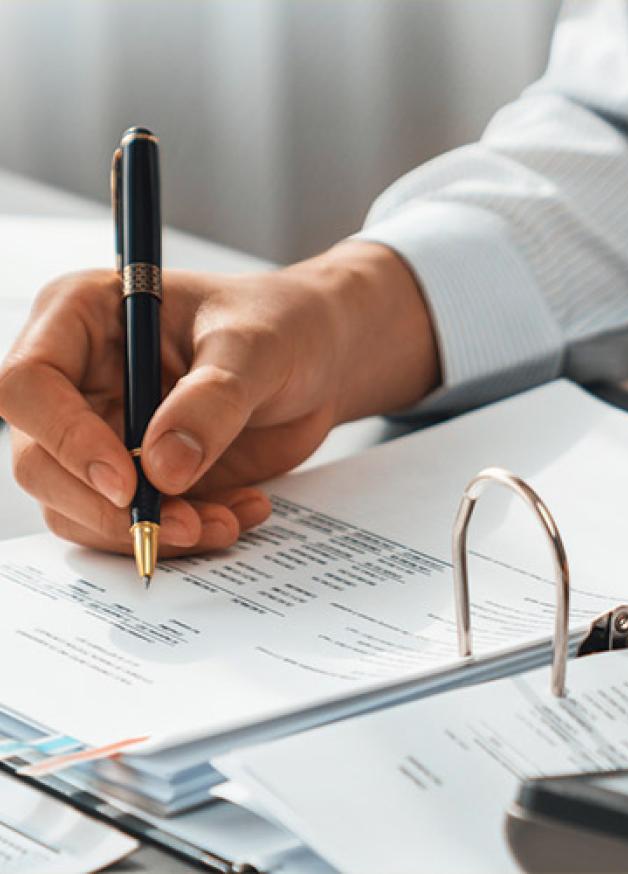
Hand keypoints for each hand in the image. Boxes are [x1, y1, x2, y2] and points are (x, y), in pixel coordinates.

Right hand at [0, 242, 438, 555]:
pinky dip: (183, 536)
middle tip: (184, 526)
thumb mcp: (258, 348)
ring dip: (149, 532)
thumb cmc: (283, 325)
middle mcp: (76, 379)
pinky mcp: (137, 477)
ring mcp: (100, 434)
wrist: (320, 357)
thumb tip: (162, 470)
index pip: (28, 385)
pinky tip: (239, 514)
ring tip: (227, 522)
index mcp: (81, 316)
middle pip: (40, 462)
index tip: (129, 483)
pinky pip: (133, 524)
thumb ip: (212, 400)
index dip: (65, 440)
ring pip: (81, 507)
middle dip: (109, 509)